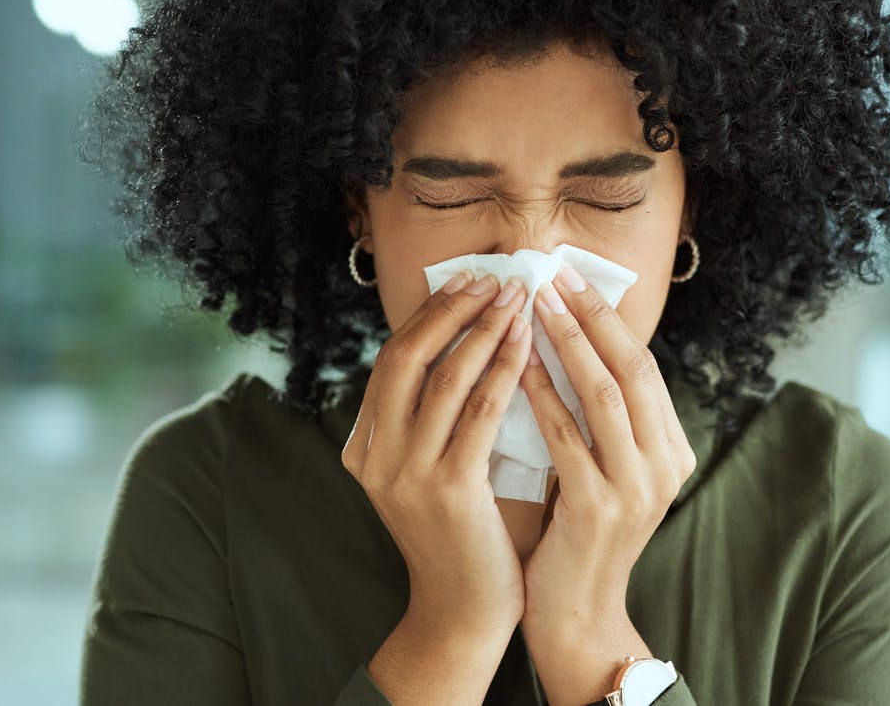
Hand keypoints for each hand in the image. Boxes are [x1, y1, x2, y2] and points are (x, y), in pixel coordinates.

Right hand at [341, 271, 531, 635]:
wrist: (463, 611)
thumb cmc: (461, 533)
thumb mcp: (431, 469)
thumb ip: (436, 417)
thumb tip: (470, 340)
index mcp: (364, 447)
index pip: (391, 361)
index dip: (430, 316)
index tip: (469, 281)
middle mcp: (374, 457)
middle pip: (404, 358)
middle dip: (451, 311)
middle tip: (493, 278)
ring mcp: (404, 474)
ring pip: (442, 379)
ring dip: (483, 331)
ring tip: (517, 299)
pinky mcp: (446, 491)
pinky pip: (478, 414)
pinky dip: (502, 371)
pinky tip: (526, 345)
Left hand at [518, 264, 697, 637]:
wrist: (576, 615)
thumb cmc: (578, 534)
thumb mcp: (605, 470)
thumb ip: (600, 418)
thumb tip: (569, 340)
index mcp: (673, 450)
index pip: (644, 367)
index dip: (607, 319)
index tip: (571, 279)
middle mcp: (667, 465)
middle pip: (633, 368)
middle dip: (591, 315)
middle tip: (553, 274)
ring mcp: (639, 489)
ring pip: (604, 394)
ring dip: (566, 342)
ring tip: (533, 304)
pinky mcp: (600, 509)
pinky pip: (567, 436)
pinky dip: (542, 394)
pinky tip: (515, 364)